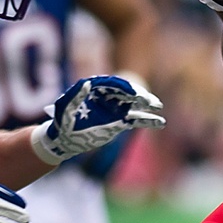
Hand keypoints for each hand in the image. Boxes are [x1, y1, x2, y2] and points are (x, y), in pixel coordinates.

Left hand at [31, 75, 165, 164]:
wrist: (64, 140)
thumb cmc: (62, 122)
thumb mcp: (65, 107)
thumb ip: (75, 95)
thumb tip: (87, 82)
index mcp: (96, 88)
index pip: (113, 84)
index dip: (125, 87)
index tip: (134, 93)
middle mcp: (108, 97)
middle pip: (127, 92)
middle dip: (139, 95)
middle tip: (149, 101)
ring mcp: (115, 109)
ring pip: (134, 105)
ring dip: (147, 105)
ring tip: (157, 106)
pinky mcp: (119, 123)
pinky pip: (136, 120)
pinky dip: (148, 121)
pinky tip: (160, 123)